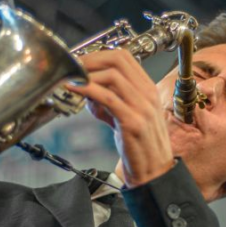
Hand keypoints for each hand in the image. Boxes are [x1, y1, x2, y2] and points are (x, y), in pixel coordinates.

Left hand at [66, 49, 174, 186]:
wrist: (154, 172)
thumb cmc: (140, 146)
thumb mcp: (125, 115)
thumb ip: (109, 101)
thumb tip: (87, 90)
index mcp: (148, 89)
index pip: (124, 57)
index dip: (98, 55)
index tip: (80, 61)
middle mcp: (147, 94)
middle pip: (117, 60)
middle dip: (90, 60)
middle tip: (72, 67)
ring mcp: (142, 107)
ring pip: (112, 76)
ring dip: (87, 74)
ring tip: (71, 80)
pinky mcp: (133, 122)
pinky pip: (107, 98)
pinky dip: (87, 90)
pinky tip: (74, 90)